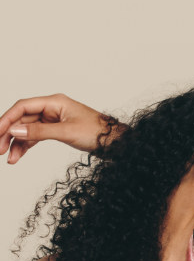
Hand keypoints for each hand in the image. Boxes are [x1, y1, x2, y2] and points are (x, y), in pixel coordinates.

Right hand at [0, 94, 116, 163]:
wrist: (115, 143)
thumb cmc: (97, 133)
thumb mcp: (66, 132)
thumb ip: (39, 132)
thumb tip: (14, 131)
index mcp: (55, 102)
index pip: (23, 107)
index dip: (7, 119)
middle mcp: (52, 109)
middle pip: (22, 118)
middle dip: (9, 133)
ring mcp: (53, 120)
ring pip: (27, 130)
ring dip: (16, 143)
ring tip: (9, 159)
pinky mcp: (56, 131)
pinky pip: (35, 137)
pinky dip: (26, 146)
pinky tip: (18, 157)